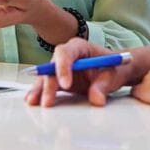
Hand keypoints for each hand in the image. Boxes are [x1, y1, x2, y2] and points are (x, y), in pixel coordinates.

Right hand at [24, 38, 144, 107]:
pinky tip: (32, 100)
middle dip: (49, 84)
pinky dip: (41, 93)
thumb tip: (96, 99)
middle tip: (48, 101)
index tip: (66, 85)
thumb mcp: (114, 74)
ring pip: (47, 77)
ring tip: (33, 101)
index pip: (65, 52)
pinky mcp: (60, 81)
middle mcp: (67, 56)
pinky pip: (48, 86)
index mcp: (79, 47)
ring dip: (40, 89)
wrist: (117, 71)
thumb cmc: (115, 68)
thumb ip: (104, 84)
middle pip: (52, 66)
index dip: (63, 67)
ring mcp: (62, 69)